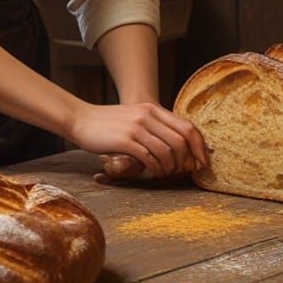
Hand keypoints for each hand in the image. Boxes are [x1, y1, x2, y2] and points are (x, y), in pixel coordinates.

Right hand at [69, 101, 207, 179]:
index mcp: (152, 108)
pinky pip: (150, 158)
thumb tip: (177, 145)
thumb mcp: (134, 116)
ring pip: (167, 151)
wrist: (81, 120)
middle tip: (182, 173)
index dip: (199, 147)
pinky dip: (156, 169)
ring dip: (170, 168)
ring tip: (165, 174)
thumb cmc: (108, 123)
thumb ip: (153, 125)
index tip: (201, 162)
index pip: (187, 127)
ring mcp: (136, 127)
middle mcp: (147, 115)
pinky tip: (154, 173)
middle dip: (186, 161)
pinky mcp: (125, 140)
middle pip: (180, 141)